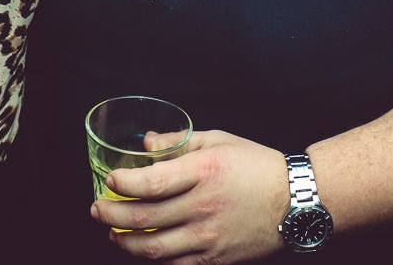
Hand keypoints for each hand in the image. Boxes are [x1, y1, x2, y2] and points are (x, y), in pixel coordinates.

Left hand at [91, 130, 286, 264]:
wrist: (295, 202)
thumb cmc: (257, 166)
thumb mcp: (218, 140)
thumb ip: (178, 141)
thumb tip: (146, 144)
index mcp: (203, 172)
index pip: (150, 183)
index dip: (123, 184)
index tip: (110, 180)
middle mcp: (202, 207)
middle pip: (143, 218)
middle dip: (111, 215)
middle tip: (97, 209)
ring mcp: (208, 237)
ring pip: (153, 247)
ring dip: (124, 242)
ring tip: (113, 233)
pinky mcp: (215, 258)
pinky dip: (152, 259)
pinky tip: (142, 248)